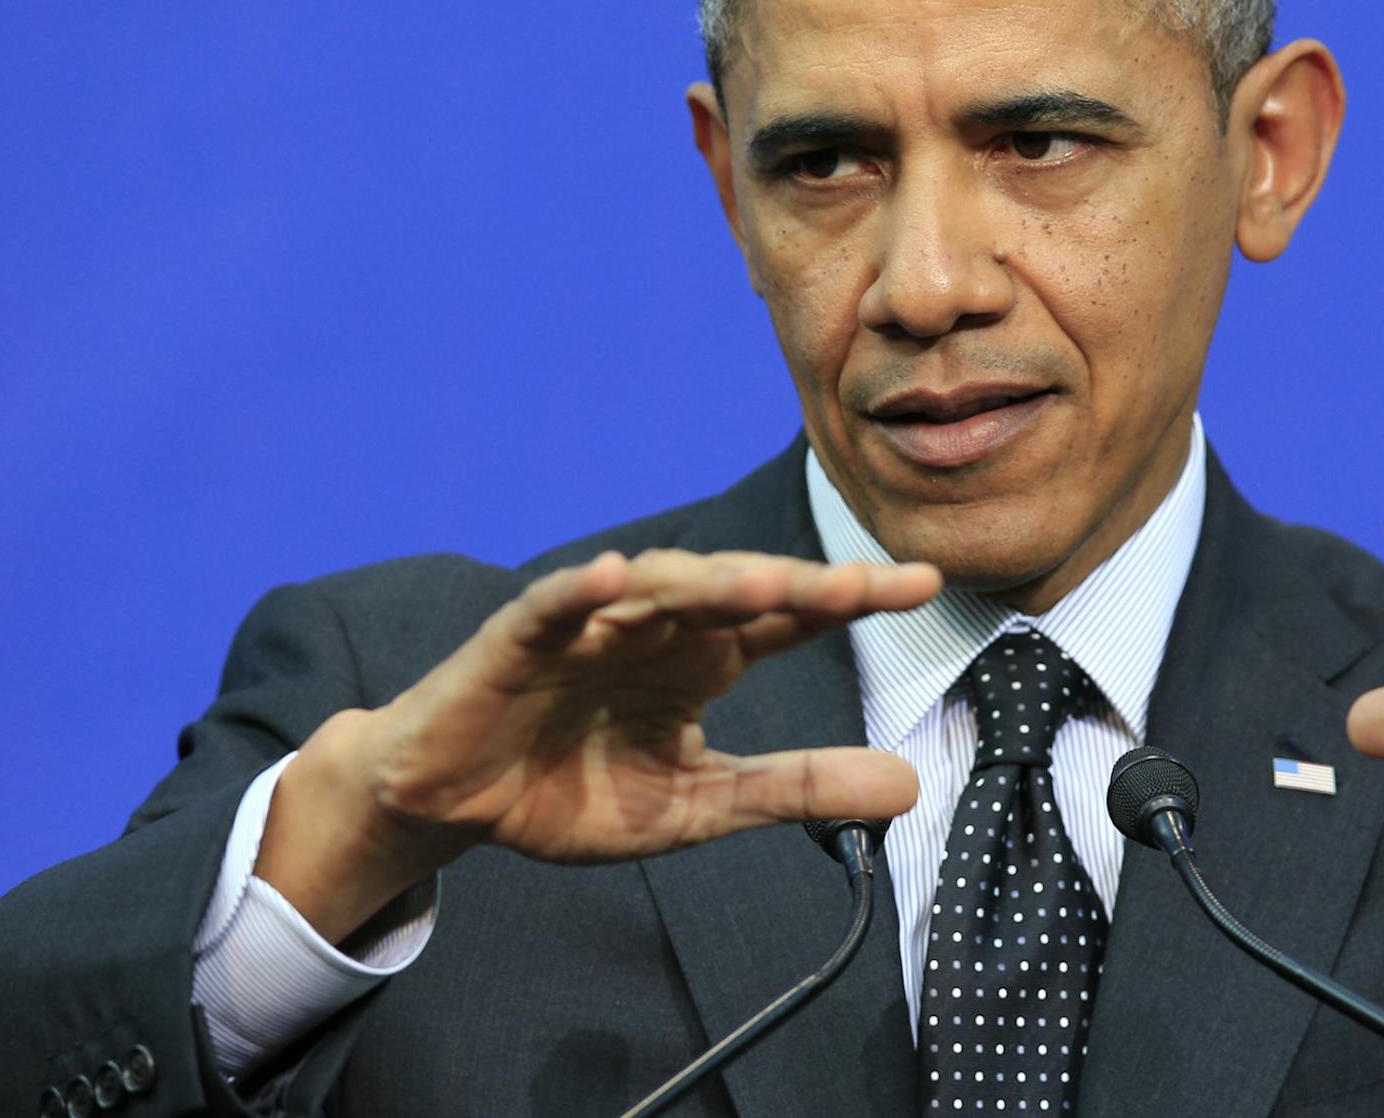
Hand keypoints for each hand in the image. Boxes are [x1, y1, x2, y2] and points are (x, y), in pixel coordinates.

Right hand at [260, 549, 938, 941]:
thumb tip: (910, 787)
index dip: (853, 598)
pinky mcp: (517, 639)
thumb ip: (798, 788)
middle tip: (867, 584)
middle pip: (737, 590)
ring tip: (766, 585)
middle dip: (799, 584)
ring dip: (709, 581)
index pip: (792, 618)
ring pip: (657, 588)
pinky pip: (552, 606)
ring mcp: (589, 625)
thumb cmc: (573, 787)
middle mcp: (657, 626)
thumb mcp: (698, 805)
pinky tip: (617, 578)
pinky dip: (582, 590)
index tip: (927, 581)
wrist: (456, 802)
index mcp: (705, 658)